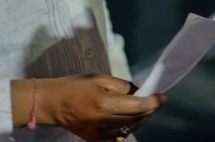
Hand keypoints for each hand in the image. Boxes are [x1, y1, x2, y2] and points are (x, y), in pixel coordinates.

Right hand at [41, 74, 164, 140]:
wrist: (52, 104)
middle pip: (138, 118)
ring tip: (142, 107)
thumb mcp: (100, 78)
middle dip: (149, 109)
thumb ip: (124, 86)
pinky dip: (128, 127)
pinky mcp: (96, 140)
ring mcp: (100, 134)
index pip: (139, 106)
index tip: (163, 96)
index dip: (154, 101)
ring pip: (131, 128)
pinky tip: (128, 118)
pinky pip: (120, 136)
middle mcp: (104, 122)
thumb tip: (142, 91)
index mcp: (105, 104)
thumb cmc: (74, 86)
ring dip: (141, 118)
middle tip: (154, 99)